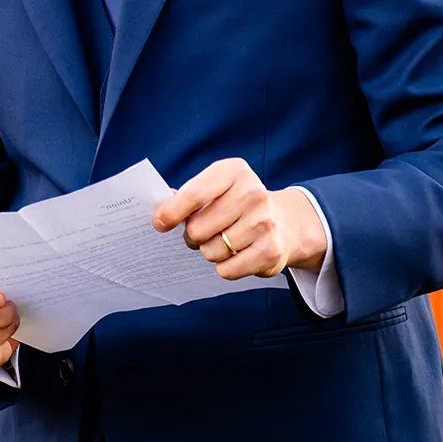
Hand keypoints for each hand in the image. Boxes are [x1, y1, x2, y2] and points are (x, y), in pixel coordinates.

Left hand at [153, 157, 326, 280]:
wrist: (283, 221)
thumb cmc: (235, 204)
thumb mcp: (215, 188)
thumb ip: (187, 196)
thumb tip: (161, 214)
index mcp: (234, 171)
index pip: (195, 193)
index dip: (172, 211)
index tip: (158, 223)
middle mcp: (253, 193)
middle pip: (199, 227)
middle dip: (192, 235)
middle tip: (199, 233)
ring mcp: (265, 222)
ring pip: (211, 251)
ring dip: (209, 251)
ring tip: (221, 241)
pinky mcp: (271, 250)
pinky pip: (227, 269)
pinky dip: (225, 267)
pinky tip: (236, 254)